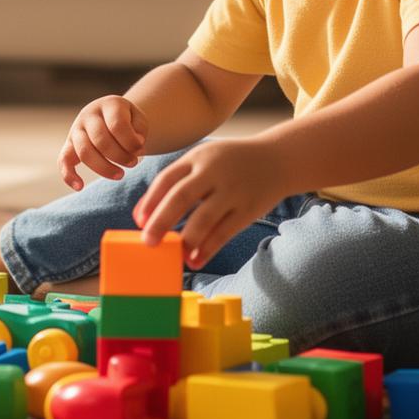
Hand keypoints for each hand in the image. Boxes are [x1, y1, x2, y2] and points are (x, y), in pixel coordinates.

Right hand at [57, 95, 149, 190]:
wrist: (113, 117)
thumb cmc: (129, 121)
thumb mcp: (139, 120)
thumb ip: (140, 131)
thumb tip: (136, 148)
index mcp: (109, 104)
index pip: (117, 124)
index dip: (131, 142)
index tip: (141, 150)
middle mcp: (89, 114)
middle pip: (100, 140)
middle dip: (120, 156)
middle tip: (134, 163)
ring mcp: (76, 129)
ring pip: (84, 152)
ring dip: (103, 168)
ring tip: (120, 175)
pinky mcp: (69, 145)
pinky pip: (63, 161)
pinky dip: (69, 175)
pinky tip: (80, 187)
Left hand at [132, 136, 292, 267]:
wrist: (279, 159)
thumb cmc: (231, 163)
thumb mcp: (205, 159)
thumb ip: (178, 181)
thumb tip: (144, 215)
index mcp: (198, 157)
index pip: (167, 179)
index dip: (150, 201)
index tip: (139, 222)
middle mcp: (213, 172)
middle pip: (182, 196)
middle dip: (162, 220)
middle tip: (148, 242)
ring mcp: (232, 190)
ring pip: (204, 217)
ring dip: (187, 239)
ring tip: (175, 255)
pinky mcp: (248, 209)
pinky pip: (225, 231)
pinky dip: (208, 248)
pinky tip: (195, 260)